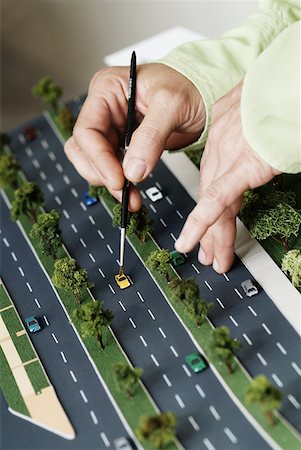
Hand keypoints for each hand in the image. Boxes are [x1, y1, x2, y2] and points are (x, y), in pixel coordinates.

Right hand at [65, 63, 204, 210]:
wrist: (202, 97)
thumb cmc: (188, 87)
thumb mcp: (172, 104)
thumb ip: (152, 136)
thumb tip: (133, 170)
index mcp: (106, 89)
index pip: (87, 130)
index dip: (99, 158)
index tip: (118, 180)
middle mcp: (103, 108)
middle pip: (84, 149)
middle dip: (103, 173)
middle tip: (123, 192)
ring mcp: (111, 127)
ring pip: (92, 162)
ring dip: (108, 181)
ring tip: (130, 196)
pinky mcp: (121, 144)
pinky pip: (110, 167)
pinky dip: (118, 182)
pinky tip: (132, 192)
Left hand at [175, 79, 280, 272]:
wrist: (293, 81)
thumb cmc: (285, 92)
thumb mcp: (263, 114)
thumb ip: (257, 133)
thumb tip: (261, 147)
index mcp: (226, 131)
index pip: (212, 174)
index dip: (207, 200)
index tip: (205, 216)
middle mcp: (223, 145)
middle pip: (209, 193)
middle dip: (207, 226)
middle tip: (202, 248)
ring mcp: (231, 156)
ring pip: (213, 203)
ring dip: (210, 234)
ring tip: (210, 257)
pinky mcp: (243, 167)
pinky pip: (219, 199)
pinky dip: (203, 221)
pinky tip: (191, 239)